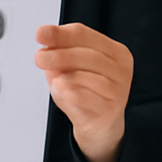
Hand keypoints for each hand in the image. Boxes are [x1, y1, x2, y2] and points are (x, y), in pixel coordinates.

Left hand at [34, 23, 133, 161]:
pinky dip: (70, 93)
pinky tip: (62, 90)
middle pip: (88, 54)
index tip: (41, 34)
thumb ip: (58, 54)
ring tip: (55, 80)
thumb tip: (46, 46)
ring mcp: (119, 89)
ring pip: (89, 77)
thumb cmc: (86, 93)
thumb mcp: (69, 69)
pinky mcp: (112, 110)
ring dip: (65, 76)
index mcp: (113, 51)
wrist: (100, 127)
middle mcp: (121, 68)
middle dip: (60, 55)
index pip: (84, 34)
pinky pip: (87, 98)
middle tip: (40, 58)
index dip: (59, 33)